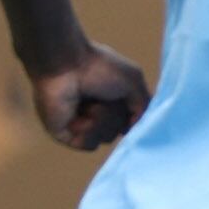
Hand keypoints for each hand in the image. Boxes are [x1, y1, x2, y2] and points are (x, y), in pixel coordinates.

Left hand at [27, 45, 151, 151]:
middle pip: (119, 130)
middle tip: (105, 98)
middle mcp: (93, 112)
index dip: (132, 115)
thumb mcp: (134, 81)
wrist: (66, 64)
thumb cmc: (98, 67)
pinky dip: (89, 131)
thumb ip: (144, 107)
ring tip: (91, 104)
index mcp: (108, 99)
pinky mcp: (64, 133)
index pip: (129, 120)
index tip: (131, 106)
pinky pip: (88, 144)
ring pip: (105, 138)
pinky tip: (81, 115)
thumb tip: (135, 127)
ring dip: (103, 121)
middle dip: (117, 116)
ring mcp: (78, 124)